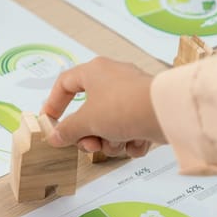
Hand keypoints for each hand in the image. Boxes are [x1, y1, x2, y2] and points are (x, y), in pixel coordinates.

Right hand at [41, 57, 164, 157]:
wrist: (165, 113)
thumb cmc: (122, 107)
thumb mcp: (86, 121)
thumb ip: (67, 130)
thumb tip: (54, 137)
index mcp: (94, 71)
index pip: (65, 83)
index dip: (53, 103)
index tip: (50, 121)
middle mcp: (113, 79)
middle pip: (89, 112)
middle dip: (89, 134)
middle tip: (90, 145)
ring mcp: (132, 95)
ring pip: (110, 124)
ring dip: (110, 141)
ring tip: (118, 143)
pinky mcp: (148, 110)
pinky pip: (130, 129)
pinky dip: (131, 140)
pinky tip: (136, 142)